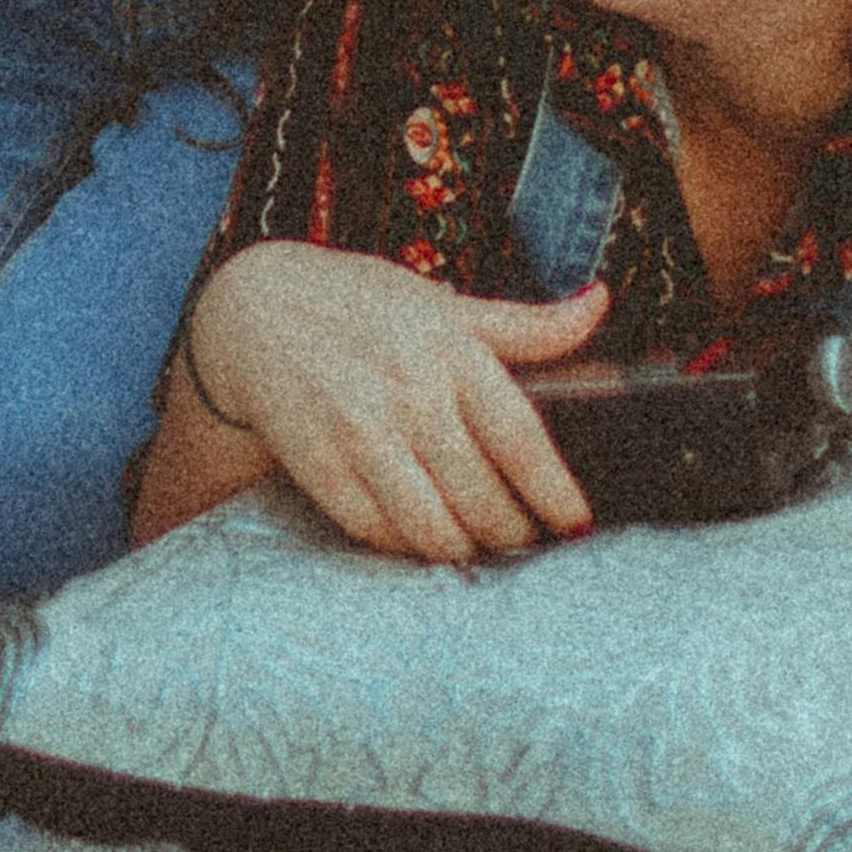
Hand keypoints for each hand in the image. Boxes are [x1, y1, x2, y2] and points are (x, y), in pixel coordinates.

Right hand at [181, 243, 609, 564]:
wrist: (251, 311)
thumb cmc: (360, 306)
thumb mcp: (444, 305)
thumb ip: (525, 324)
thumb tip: (600, 303)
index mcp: (448, 350)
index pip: (519, 439)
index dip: (554, 493)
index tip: (576, 523)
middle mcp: (405, 393)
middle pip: (482, 498)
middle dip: (513, 533)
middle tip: (525, 539)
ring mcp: (358, 433)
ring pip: (432, 528)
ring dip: (465, 548)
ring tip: (479, 543)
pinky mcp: (318, 466)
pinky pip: (378, 532)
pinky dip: (407, 546)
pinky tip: (422, 534)